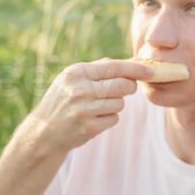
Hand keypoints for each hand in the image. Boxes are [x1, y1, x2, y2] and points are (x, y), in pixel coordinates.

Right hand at [30, 58, 153, 152]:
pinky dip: (109, 118)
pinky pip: (114, 119)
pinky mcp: (88, 128)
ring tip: (97, 107)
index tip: (151, 71)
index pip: (114, 67)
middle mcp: (79, 90)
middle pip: (123, 86)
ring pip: (120, 104)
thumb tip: (131, 62)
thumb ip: (98, 68)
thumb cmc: (63, 99)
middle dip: (128, 88)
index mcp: (77, 73)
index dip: (136, 69)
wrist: (43, 131)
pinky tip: (94, 119)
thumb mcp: (72, 78)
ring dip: (115, 105)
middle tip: (122, 90)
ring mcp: (83, 110)